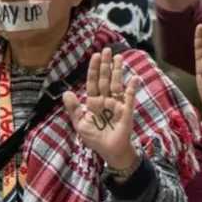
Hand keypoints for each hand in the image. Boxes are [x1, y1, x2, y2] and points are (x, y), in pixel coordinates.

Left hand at [61, 48, 138, 169]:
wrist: (109, 151)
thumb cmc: (95, 138)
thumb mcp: (79, 124)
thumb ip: (74, 108)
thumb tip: (67, 92)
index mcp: (93, 102)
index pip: (93, 82)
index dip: (94, 70)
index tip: (95, 56)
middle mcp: (105, 100)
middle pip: (105, 79)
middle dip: (106, 65)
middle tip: (106, 51)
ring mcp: (117, 104)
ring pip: (116, 84)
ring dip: (118, 71)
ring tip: (119, 58)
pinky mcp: (126, 111)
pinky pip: (128, 98)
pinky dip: (131, 88)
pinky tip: (134, 78)